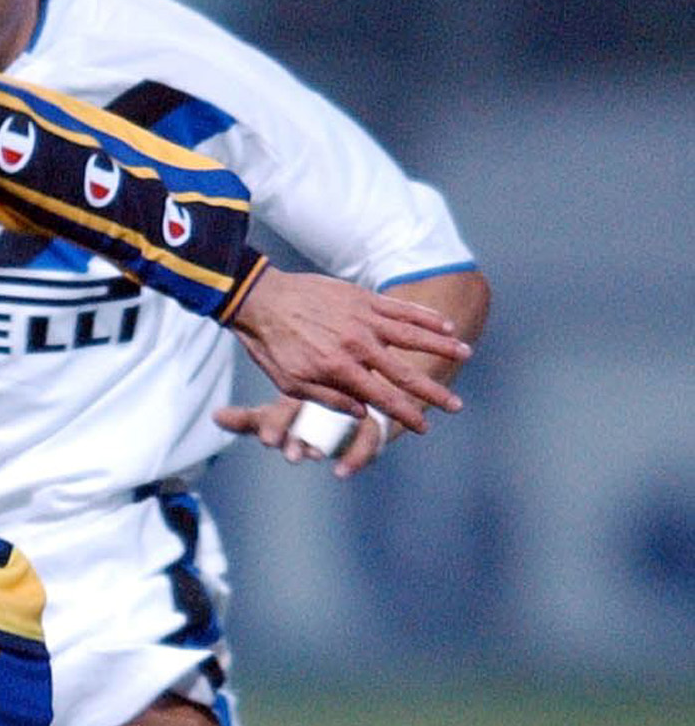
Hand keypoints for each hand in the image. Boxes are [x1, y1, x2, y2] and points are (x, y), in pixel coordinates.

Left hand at [213, 397, 388, 475]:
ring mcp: (357, 410)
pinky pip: (371, 440)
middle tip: (292, 453)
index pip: (287, 405)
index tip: (268, 441)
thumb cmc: (311, 406)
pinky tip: (341, 472)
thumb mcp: (279, 413)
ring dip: (326, 443)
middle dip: (299, 435)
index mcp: (304, 391)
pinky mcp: (381, 425)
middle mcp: (330, 397)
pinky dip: (356, 458)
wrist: (370, 386)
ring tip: (313, 456)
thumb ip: (249, 420)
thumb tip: (216, 416)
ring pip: (341, 425)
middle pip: (315, 413)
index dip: (276, 423)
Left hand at [228, 267, 468, 433]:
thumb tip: (361, 413)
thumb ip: (328, 398)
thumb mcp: (291, 383)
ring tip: (466, 354)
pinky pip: (400, 308)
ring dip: (441, 346)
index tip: (424, 427)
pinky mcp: (363, 298)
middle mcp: (358, 344)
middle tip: (456, 406)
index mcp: (339, 369)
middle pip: (404, 372)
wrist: (260, 299)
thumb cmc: (272, 345)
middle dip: (432, 391)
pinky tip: (443, 324)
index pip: (381, 398)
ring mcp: (363, 318)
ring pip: (411, 334)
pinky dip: (423, 316)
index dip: (405, 414)